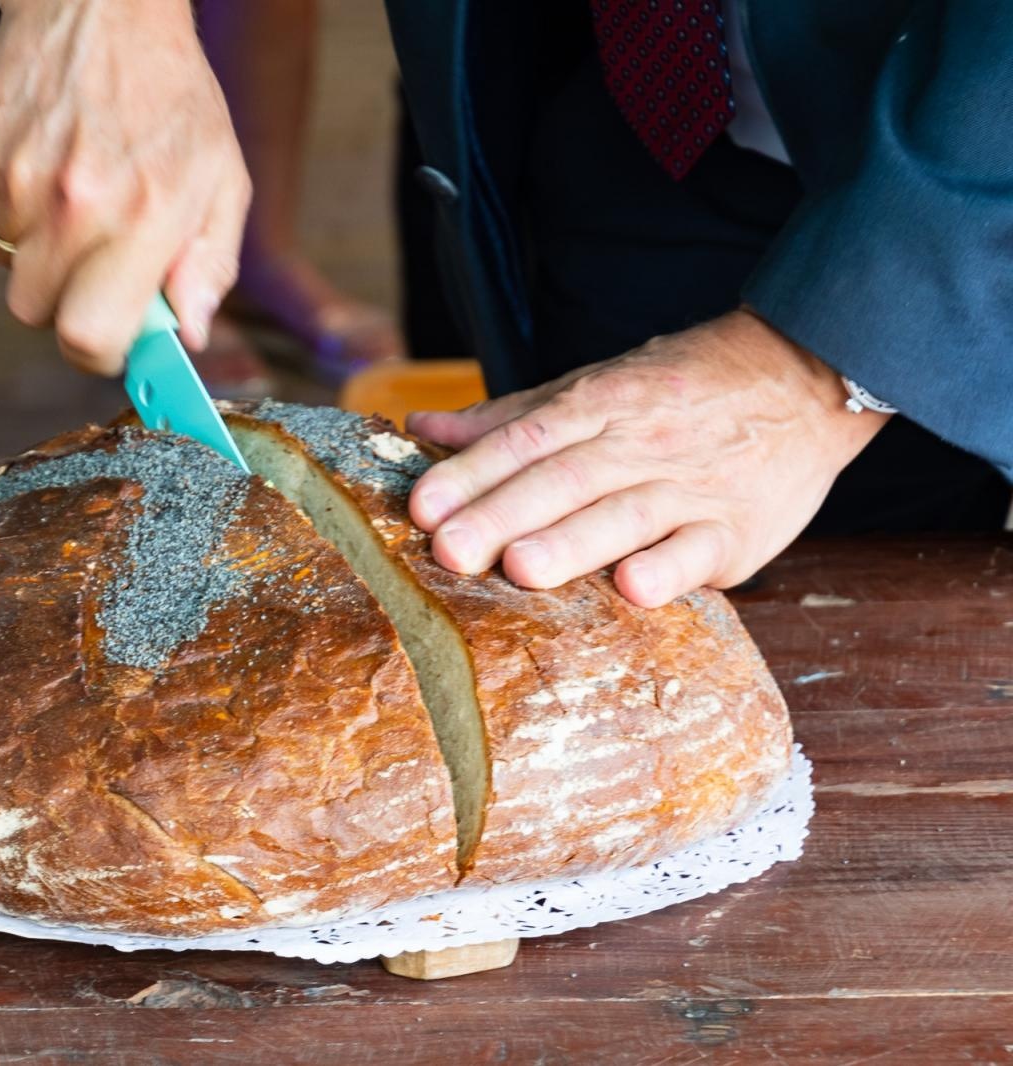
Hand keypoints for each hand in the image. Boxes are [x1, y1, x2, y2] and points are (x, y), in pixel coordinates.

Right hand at [0, 0, 250, 372]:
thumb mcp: (221, 177)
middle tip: (94, 256)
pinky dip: (7, 203)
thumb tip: (189, 333)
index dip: (96, 351)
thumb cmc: (171, 97)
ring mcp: (12, 175)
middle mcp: (70, 201)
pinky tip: (43, 158)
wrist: (101, 4)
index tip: (110, 336)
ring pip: (4, 264)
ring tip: (73, 189)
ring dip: (36, 246)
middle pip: (34, 311)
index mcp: (140, 215)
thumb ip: (210, 265)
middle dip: (63, 298)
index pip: (86, 337)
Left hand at [406, 310, 889, 605]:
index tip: (421, 504)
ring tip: (520, 568)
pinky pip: (701, 550)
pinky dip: (670, 568)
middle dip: (501, 515)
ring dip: (572, 543)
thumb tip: (421, 428)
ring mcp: (691, 488)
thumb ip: (510, 418)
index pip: (525, 441)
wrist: (807, 374)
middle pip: (562, 480)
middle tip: (449, 549)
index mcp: (598, 406)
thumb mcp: (594, 386)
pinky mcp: (738, 530)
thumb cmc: (680, 390)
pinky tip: (633, 588)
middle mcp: (640, 444)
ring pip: (625, 515)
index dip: (472, 473)